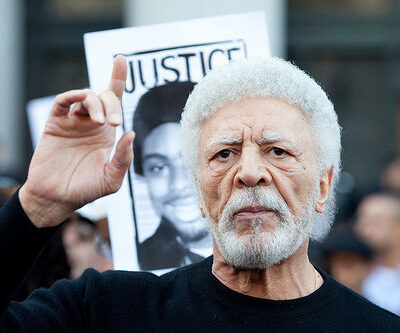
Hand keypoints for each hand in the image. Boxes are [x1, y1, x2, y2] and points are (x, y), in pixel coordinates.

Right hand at [19, 55, 133, 227]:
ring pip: (85, 96)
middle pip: (104, 96)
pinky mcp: (55, 123)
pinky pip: (63, 101)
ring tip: (101, 123)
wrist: (57, 198)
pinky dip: (72, 96)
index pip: (115, 99)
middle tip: (114, 122)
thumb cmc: (86, 190)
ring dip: (95, 103)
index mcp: (107, 132)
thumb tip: (131, 132)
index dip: (118, 77)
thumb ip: (123, 158)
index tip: (121, 58)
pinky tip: (80, 103)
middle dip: (112, 103)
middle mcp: (92, 123)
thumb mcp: (111, 179)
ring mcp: (73, 122)